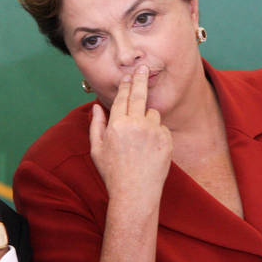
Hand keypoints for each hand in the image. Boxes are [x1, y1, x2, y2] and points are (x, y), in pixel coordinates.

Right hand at [89, 65, 171, 205]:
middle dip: (141, 79)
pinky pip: (161, 128)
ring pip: (152, 113)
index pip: (122, 97)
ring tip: (140, 140)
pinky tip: (149, 149)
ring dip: (147, 119)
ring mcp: (153, 131)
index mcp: (117, 124)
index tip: (129, 75)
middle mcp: (135, 124)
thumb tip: (96, 107)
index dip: (126, 84)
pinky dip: (156, 133)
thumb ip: (96, 125)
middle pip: (139, 95)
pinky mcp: (166, 140)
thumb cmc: (113, 173)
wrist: (135, 193)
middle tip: (144, 67)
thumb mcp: (96, 150)